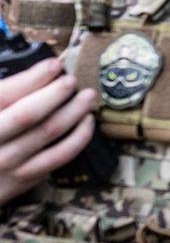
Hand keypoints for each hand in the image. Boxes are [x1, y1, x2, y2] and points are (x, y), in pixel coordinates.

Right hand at [0, 58, 96, 205]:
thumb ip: (6, 95)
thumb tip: (39, 74)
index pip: (4, 95)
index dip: (32, 78)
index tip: (54, 65)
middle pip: (27, 114)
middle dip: (55, 93)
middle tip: (71, 80)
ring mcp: (7, 163)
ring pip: (48, 132)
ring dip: (73, 111)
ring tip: (87, 96)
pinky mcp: (23, 178)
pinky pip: (59, 156)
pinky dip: (78, 136)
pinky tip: (86, 121)